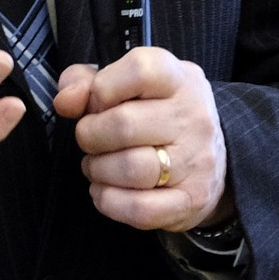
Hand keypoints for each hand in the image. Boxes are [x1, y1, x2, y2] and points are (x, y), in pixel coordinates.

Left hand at [53, 47, 230, 232]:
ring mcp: (196, 160)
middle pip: (123, 124)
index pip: (139, 71)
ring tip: (96, 165)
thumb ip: (86, 81)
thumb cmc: (157, 114)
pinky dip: (109, 202)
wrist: (213, 159)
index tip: (97, 104)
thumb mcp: (128, 85)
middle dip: (90, 135)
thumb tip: (65, 100)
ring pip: (130, 168)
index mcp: (179, 79)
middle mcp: (193, 116)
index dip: (102, 89)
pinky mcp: (192, 200)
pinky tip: (105, 191)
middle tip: (90, 140)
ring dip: (97, 170)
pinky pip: (139, 209)